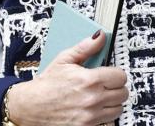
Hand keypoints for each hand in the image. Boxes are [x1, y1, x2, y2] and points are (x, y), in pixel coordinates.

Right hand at [7, 31, 127, 125]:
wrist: (31, 106)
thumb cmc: (46, 84)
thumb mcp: (63, 60)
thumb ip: (85, 48)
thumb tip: (100, 37)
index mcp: (89, 79)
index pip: (120, 76)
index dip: (115, 73)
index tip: (109, 73)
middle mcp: (93, 99)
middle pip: (123, 93)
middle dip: (115, 87)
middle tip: (104, 84)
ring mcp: (91, 115)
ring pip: (118, 108)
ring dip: (112, 102)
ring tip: (99, 96)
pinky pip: (109, 121)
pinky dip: (104, 116)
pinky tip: (94, 109)